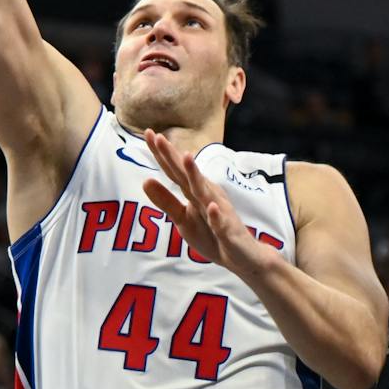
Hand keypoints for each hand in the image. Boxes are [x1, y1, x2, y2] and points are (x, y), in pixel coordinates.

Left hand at [140, 129, 274, 279]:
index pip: (175, 171)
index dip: (161, 154)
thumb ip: (166, 201)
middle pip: (187, 175)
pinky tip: (211, 207)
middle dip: (173, 156)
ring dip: (196, 176)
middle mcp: (207, 195)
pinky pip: (221, 223)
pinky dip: (216, 215)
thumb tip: (145, 180)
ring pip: (205, 193)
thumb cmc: (212, 234)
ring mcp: (219, 212)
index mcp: (195, 191)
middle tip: (158, 137)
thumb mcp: (183, 218)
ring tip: (187, 158)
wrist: (243, 255)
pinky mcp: (229, 231)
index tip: (147, 133)